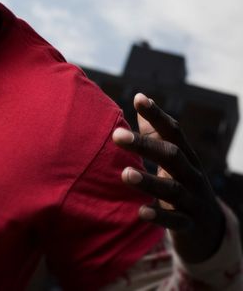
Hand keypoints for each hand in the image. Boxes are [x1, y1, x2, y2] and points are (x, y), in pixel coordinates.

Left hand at [112, 93, 224, 263]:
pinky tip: (141, 211)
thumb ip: (155, 131)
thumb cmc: (181, 182)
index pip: (173, 132)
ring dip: (148, 181)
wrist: (208, 227)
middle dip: (145, 145)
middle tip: (116, 135)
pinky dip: (159, 216)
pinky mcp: (189, 223)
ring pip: (172, 189)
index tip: (138, 98)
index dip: (157, 115)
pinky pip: (175, 221)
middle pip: (172, 156)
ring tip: (125, 174)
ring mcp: (192, 200)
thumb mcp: (172, 158)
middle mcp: (192, 175)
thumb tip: (140, 97)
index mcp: (185, 156)